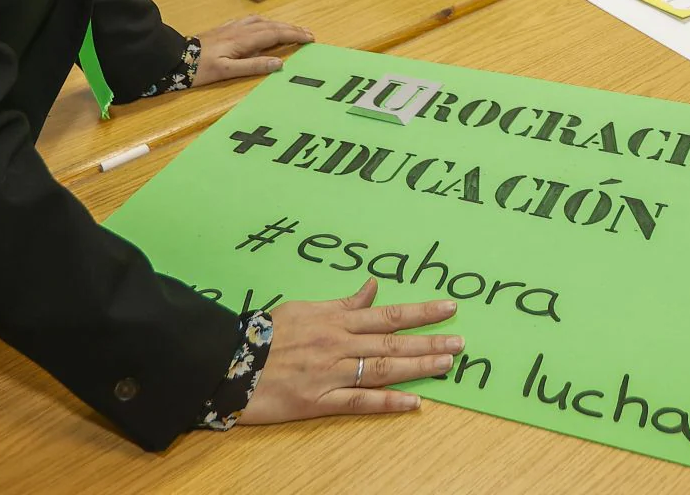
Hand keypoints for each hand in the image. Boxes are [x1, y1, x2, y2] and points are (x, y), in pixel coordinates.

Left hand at [192, 15, 313, 88]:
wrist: (174, 57)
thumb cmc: (200, 68)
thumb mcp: (227, 71)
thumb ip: (254, 66)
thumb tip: (279, 64)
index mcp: (244, 40)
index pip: (276, 34)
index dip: (294, 35)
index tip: (310, 38)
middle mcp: (240, 30)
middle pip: (272, 26)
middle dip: (292, 29)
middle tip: (308, 34)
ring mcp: (232, 28)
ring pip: (261, 21)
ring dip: (279, 24)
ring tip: (290, 29)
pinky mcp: (224, 29)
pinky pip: (249, 21)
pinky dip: (263, 23)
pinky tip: (261, 25)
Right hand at [238, 280, 463, 424]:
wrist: (228, 363)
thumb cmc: (265, 333)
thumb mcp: (304, 307)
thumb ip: (342, 303)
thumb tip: (372, 287)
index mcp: (335, 319)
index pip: (388, 314)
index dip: (421, 312)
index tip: (449, 308)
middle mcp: (338, 343)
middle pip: (392, 342)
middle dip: (429, 341)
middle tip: (461, 342)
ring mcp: (331, 373)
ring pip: (382, 369)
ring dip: (417, 367)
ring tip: (447, 364)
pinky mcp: (319, 401)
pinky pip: (359, 402)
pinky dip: (388, 403)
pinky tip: (413, 403)